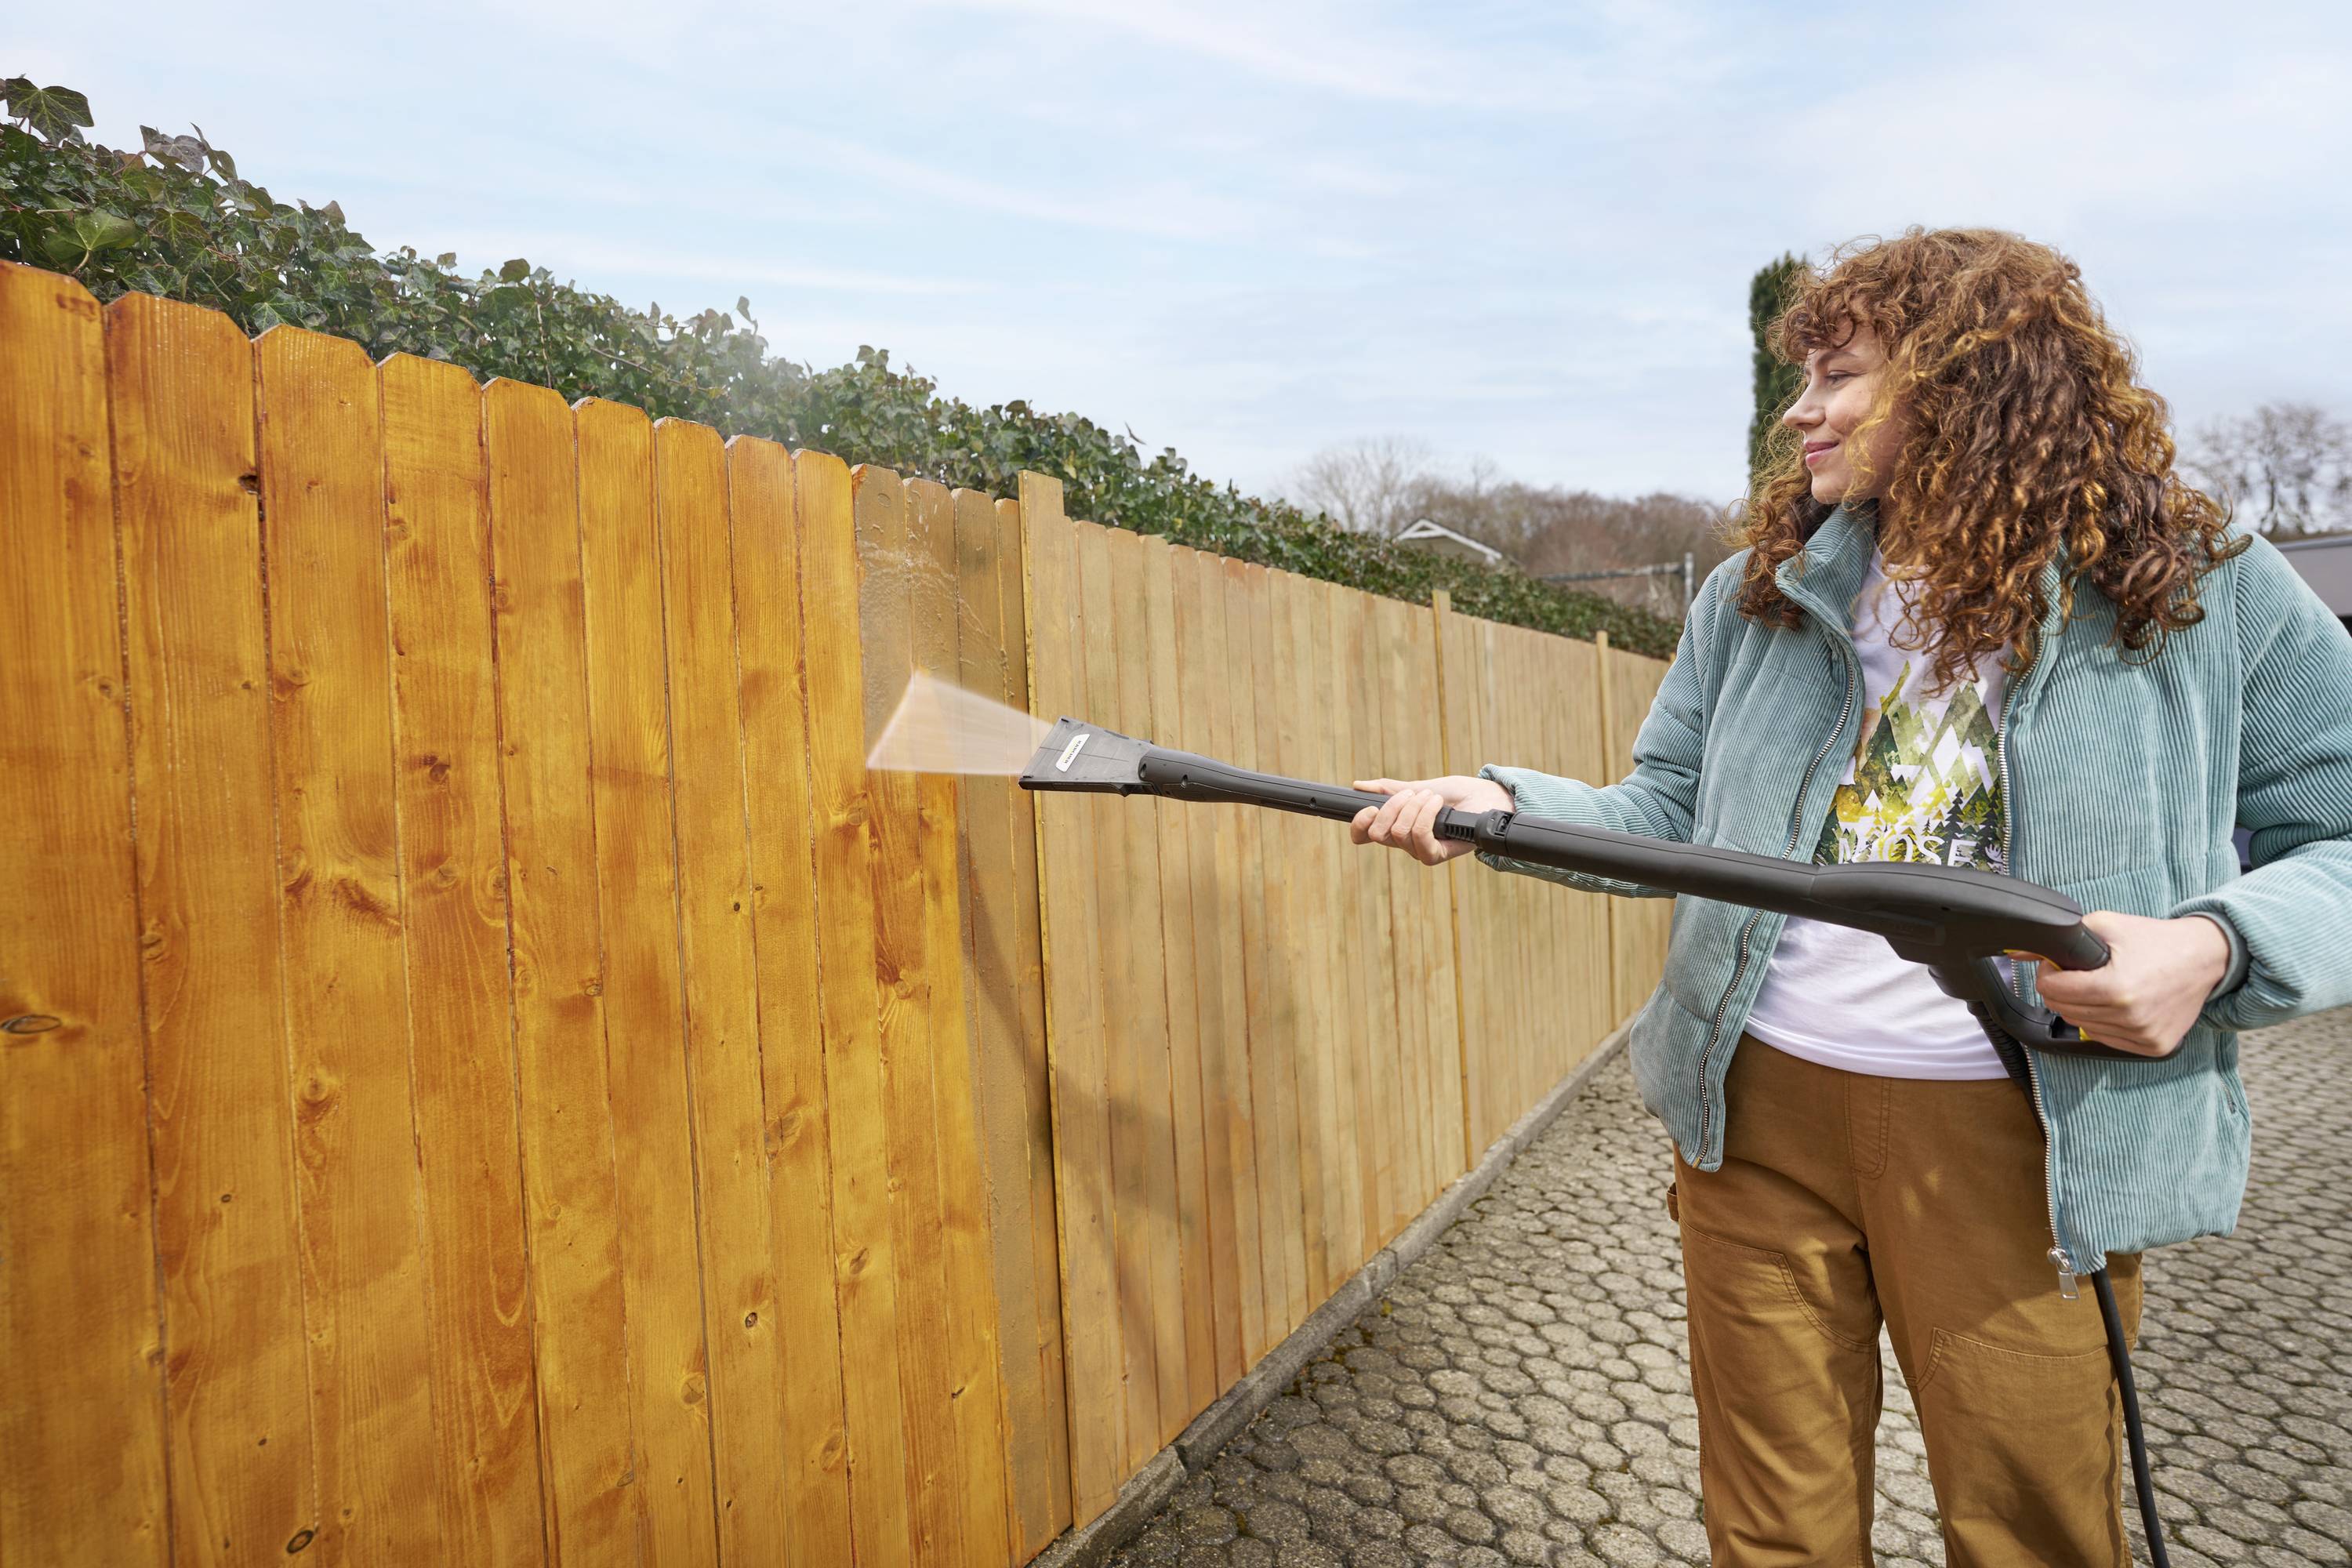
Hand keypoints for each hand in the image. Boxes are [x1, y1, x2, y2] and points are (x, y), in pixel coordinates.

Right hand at [1349, 775, 1515, 865]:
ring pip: (1399, 832)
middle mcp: (1405, 843)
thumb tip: (1360, 785)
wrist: (1489, 798)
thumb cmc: (1459, 794)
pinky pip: (1419, 837)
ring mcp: (1421, 851)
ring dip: (1414, 806)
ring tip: (1431, 796)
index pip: (1364, 836)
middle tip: (1412, 793)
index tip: (1368, 808)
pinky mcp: (1437, 855)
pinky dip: (1426, 815)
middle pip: (1379, 833)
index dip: (1359, 826)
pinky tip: (1437, 804)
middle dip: (1392, 806)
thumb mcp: (1420, 786)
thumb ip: (1391, 789)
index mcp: (1396, 827)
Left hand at [2020, 910, 2231, 1058]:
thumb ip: (2058, 938)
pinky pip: (2108, 1039)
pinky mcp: (2155, 1047)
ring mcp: (2143, 1036)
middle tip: (2080, 974)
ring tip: (2103, 987)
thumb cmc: (2154, 940)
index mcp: (2115, 988)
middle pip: (2064, 1010)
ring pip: (2083, 1027)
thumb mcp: (2104, 925)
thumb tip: (2015, 950)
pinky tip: (2119, 1004)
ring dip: (2084, 1007)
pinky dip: (2105, 1023)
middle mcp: (2129, 1017)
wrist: (2204, 958)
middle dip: (2063, 989)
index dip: (2049, 973)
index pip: (2052, 990)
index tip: (2059, 965)